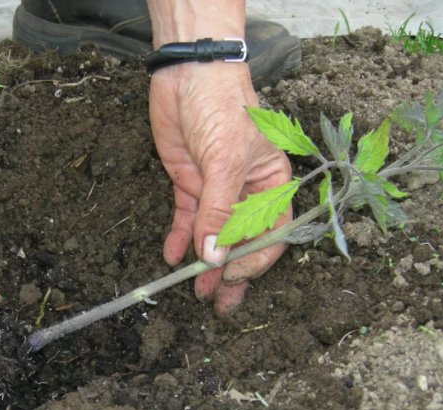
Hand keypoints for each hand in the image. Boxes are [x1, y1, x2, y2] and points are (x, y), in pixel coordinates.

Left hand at [149, 61, 291, 313]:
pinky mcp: (190, 184)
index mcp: (272, 185)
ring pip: (213, 237)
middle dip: (230, 273)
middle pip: (241, 242)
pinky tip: (170, 257)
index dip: (253, 259)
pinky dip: (179, 239)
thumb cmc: (223, 107)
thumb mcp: (225, 160)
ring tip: (194, 292)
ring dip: (204, 264)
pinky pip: (187, 220)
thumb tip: (214, 257)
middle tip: (218, 304)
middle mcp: (247, 192)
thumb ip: (220, 210)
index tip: (231, 274)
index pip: (270, 233)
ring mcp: (216, 190)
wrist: (188, 73)